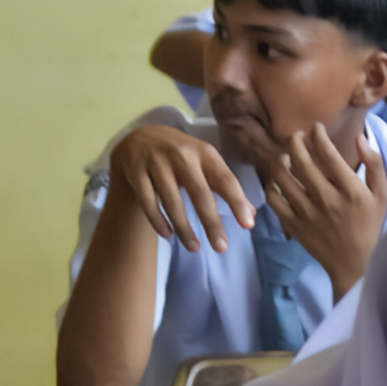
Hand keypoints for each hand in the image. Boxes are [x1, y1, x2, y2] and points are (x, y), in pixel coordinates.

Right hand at [109, 125, 253, 253]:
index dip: (237, 202)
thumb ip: (226, 187)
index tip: (248, 225)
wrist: (141, 137)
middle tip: (221, 247)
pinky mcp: (135, 171)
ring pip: (171, 200)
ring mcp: (156, 162)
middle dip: (211, 222)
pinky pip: (147, 201)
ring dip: (184, 228)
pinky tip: (168, 235)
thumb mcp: (206, 163)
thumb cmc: (183, 156)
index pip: (225, 180)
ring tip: (195, 248)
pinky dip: (157, 220)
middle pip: (199, 193)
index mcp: (205, 153)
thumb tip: (251, 214)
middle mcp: (181, 155)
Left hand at [267, 124, 386, 300]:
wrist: (355, 264)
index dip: (318, 134)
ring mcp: (307, 212)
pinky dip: (272, 184)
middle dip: (295, 140)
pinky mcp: (294, 224)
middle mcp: (326, 199)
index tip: (316, 129)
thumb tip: (360, 137)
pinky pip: (274, 198)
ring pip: (282, 176)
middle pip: (300, 159)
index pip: (327, 153)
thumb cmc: (370, 226)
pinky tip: (279, 180)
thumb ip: (375, 165)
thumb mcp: (382, 195)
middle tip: (297, 136)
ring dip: (280, 159)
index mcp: (350, 190)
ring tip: (285, 155)